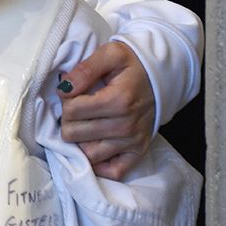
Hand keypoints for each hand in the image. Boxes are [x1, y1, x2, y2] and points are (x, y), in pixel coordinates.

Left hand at [57, 41, 154, 179]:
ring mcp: (132, 142)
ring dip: (80, 140)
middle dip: (69, 119)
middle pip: (74, 134)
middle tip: (78, 108)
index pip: (71, 110)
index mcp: (118, 100)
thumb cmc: (132, 65)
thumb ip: (85, 69)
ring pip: (86, 154)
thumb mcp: (110, 54)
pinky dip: (98, 164)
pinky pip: (112, 171)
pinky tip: (93, 146)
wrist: (161, 76)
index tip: (73, 92)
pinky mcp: (137, 152)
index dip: (66, 100)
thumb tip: (64, 89)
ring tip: (85, 124)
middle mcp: (126, 125)